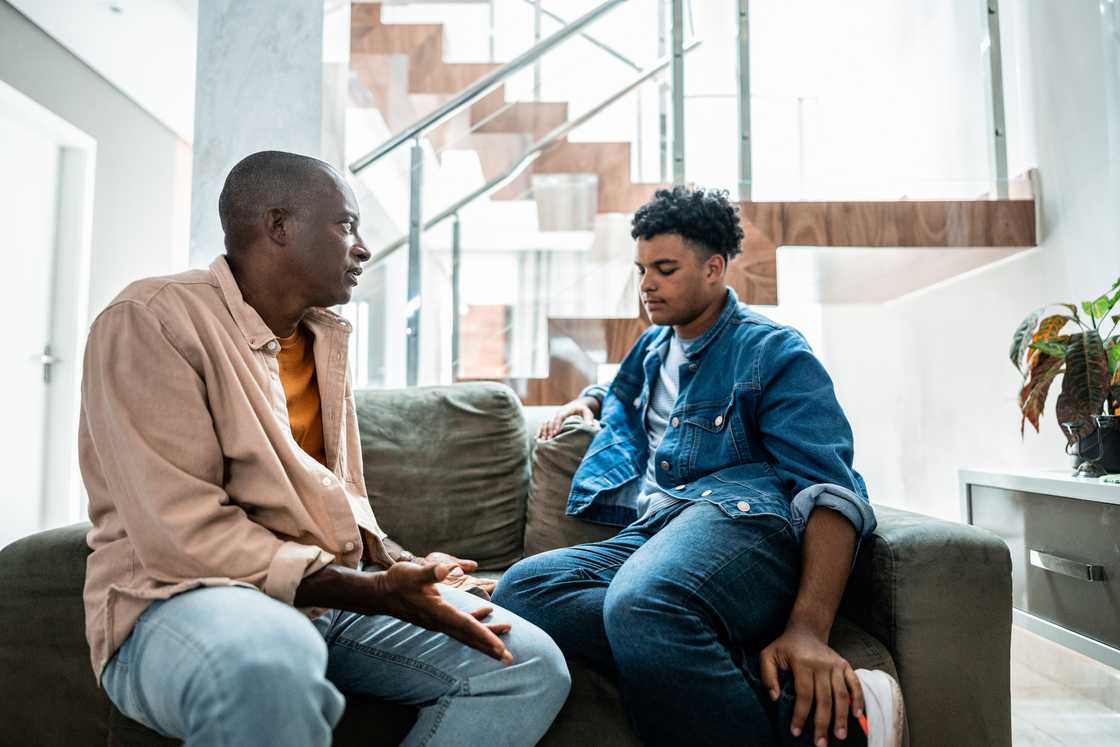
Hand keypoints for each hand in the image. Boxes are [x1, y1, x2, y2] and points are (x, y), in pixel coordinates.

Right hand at [378, 560, 512, 663]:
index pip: (466, 626)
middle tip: (508, 659)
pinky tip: (486, 612)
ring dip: (485, 639)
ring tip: (503, 645)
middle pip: (469, 638)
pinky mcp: (437, 618)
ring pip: (466, 634)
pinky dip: (475, 623)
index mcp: (438, 612)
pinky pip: (460, 625)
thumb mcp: (414, 573)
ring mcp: (438, 622)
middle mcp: (439, 622)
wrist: (381, 593)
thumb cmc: (397, 582)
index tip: (500, 648)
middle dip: (489, 648)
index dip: (485, 636)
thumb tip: (447, 569)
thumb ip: (431, 572)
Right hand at [538, 396, 599, 439]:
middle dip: (549, 430)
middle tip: (549, 441)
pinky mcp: (550, 420)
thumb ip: (589, 419)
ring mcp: (553, 416)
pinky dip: (540, 431)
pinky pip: (543, 425)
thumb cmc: (583, 411)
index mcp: (566, 410)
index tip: (556, 433)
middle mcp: (557, 412)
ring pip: (545, 423)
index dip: (556, 424)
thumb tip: (589, 426)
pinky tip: (537, 439)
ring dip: (543, 432)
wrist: (576, 406)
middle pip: (550, 420)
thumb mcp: (588, 413)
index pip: (559, 416)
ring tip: (543, 442)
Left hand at [760, 624, 863, 745]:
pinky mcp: (845, 665)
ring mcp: (836, 665)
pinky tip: (857, 716)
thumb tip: (775, 698)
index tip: (796, 732)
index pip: (804, 694)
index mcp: (802, 663)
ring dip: (841, 717)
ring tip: (839, 736)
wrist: (806, 630)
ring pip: (841, 695)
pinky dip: (858, 699)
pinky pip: (855, 684)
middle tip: (821, 744)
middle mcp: (821, 664)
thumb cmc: (785, 647)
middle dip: (822, 723)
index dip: (800, 715)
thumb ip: (768, 676)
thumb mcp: (768, 656)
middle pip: (824, 699)